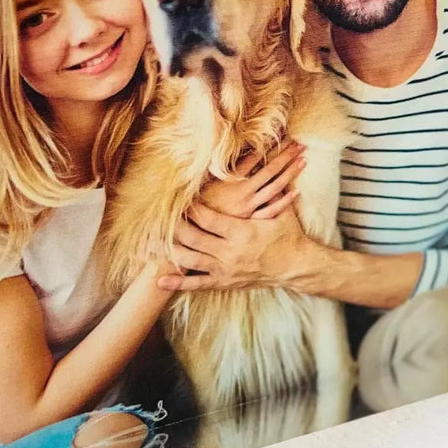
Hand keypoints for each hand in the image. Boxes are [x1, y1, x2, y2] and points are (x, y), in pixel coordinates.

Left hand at [157, 201, 309, 292]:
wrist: (297, 266)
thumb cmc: (288, 235)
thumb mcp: (280, 210)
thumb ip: (270, 190)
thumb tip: (268, 163)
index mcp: (241, 232)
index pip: (207, 219)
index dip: (189, 209)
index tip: (176, 200)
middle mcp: (229, 252)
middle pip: (193, 238)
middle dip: (173, 227)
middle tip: (155, 217)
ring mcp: (225, 270)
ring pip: (190, 260)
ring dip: (169, 250)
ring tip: (150, 241)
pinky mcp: (224, 282)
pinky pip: (198, 284)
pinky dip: (178, 283)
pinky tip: (160, 281)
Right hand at [199, 141, 306, 218]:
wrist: (192, 226)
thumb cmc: (196, 199)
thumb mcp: (204, 178)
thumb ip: (216, 163)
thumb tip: (223, 141)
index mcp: (230, 178)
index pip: (256, 155)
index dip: (270, 143)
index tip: (283, 133)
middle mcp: (243, 190)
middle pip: (270, 169)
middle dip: (286, 155)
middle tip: (300, 144)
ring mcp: (249, 206)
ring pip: (275, 186)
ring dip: (290, 172)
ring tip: (303, 160)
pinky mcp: (251, 220)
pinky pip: (272, 210)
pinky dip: (284, 200)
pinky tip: (295, 191)